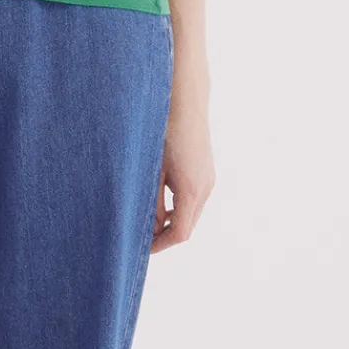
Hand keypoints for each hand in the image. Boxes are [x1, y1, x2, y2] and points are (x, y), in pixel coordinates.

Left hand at [149, 97, 214, 251]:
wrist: (183, 101)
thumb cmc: (161, 131)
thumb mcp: (150, 170)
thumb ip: (150, 202)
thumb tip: (150, 228)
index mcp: (191, 190)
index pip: (179, 233)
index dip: (159, 245)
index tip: (140, 247)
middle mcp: (205, 188)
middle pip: (187, 226)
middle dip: (164, 235)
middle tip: (139, 236)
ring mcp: (209, 180)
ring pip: (191, 213)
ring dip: (171, 221)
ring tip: (146, 218)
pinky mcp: (207, 172)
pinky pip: (194, 200)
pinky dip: (178, 207)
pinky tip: (159, 200)